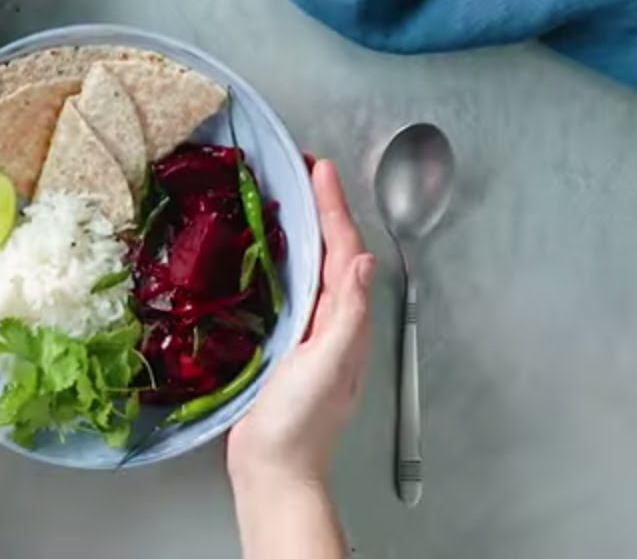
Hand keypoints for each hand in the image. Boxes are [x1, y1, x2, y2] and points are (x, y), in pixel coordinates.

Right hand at [228, 158, 374, 486]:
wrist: (274, 469)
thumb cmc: (299, 423)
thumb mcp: (328, 364)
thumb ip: (349, 315)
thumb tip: (366, 262)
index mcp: (346, 321)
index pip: (344, 251)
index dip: (333, 208)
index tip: (320, 169)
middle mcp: (334, 322)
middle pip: (332, 252)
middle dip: (323, 209)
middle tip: (305, 171)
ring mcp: (311, 333)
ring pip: (314, 268)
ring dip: (306, 231)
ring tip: (290, 199)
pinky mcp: (286, 345)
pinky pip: (293, 290)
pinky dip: (287, 262)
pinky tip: (271, 257)